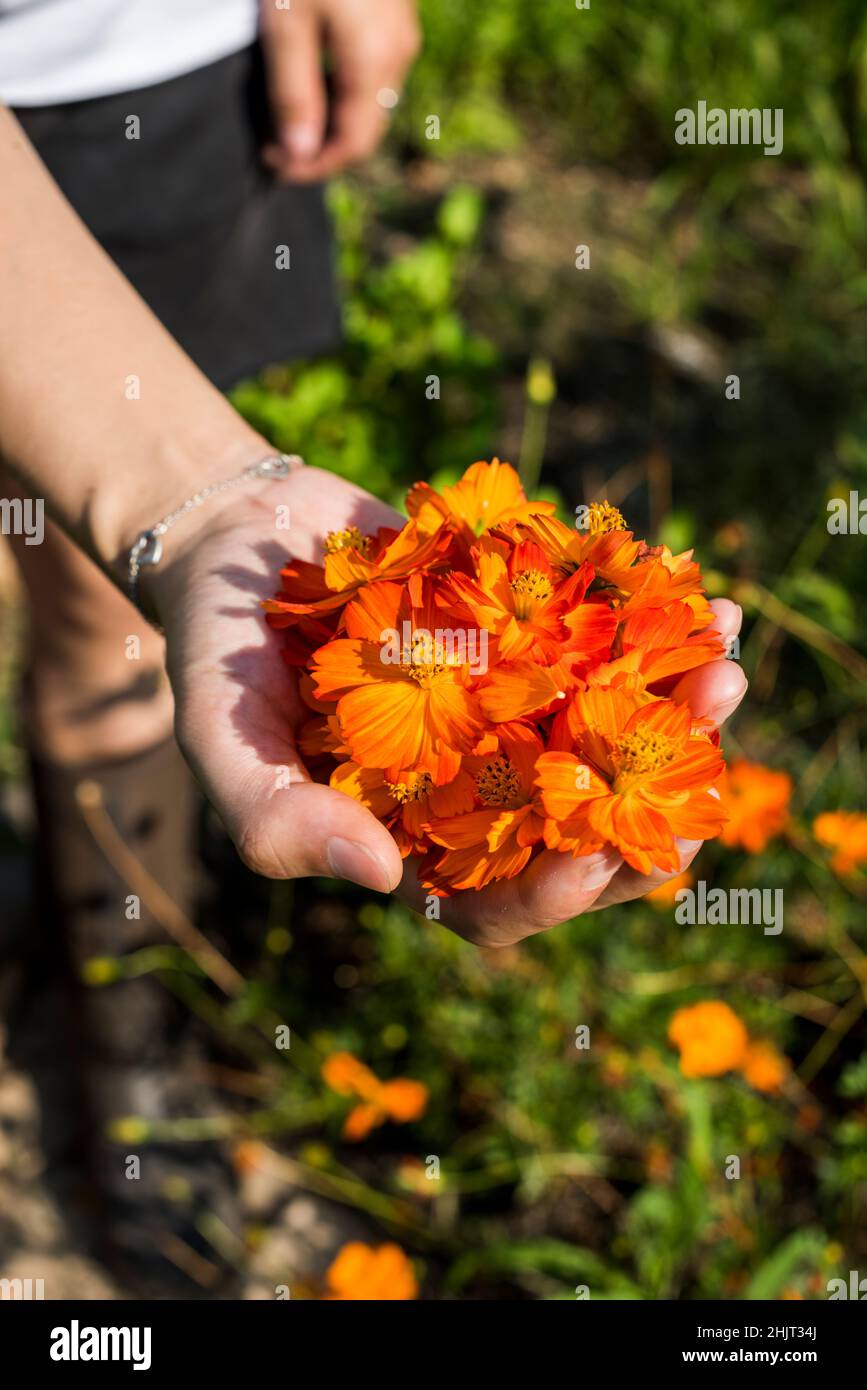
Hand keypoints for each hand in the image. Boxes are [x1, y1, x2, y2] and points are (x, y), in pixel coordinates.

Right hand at [149, 471, 745, 947]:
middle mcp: (478, 786)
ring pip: (616, 739)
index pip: (497, 903)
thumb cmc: (215, 657)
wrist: (241, 541)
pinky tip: (710, 605)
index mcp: (412, 840)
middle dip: (651, 802)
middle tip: (701, 761)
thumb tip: (381, 883)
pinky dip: (662, 631)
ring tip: (723, 668)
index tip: (590, 865)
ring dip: (680, 715)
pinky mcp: (534, 641)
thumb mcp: (221, 741)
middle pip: (583, 827)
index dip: (550, 897)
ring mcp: (514, 713)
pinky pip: (612, 650)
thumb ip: (277, 821)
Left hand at [259, 0, 420, 182]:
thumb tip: (298, 153)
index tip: (276, 167)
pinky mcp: (394, 14)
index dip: (315, 166)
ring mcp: (401, 33)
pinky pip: (373, 71)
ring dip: (332, 118)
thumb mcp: (288, 23)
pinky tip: (313, 75)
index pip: (353, 145)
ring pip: (370, 101)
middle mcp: (398, 54)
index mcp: (374, 62)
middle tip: (275, 146)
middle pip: (365, 128)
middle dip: (322, 147)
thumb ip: (293, 92)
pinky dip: (343, 89)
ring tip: (288, 114)